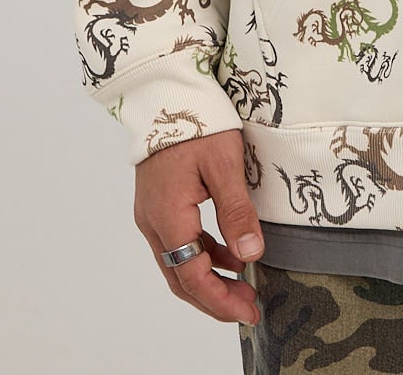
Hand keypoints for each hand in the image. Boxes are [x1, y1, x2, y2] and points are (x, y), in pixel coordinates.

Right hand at [133, 129, 262, 326]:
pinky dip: (201, 255)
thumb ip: (236, 211)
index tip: (248, 312)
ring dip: (208, 279)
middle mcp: (153, 221)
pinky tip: (227, 254)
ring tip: (242, 286)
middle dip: (214, 298)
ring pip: (177, 262)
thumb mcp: (224, 163)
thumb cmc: (197, 120)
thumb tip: (251, 255)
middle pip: (180, 277)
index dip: (220, 300)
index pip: (191, 276)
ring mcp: (152, 213)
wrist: (164, 90)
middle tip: (248, 308)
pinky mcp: (157, 203)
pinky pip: (178, 242)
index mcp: (168, 216)